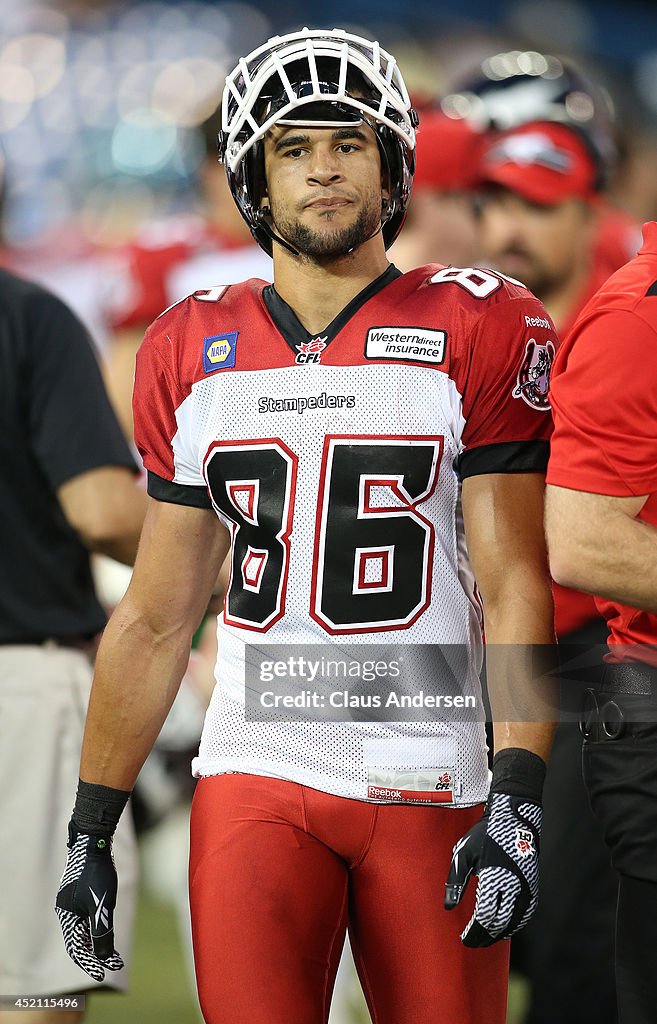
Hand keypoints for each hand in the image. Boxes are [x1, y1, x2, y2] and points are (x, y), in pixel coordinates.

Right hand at [55, 823, 123, 981]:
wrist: (94, 841)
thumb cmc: (97, 873)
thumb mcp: (102, 905)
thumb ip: (102, 932)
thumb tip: (106, 958)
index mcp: (67, 915)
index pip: (76, 947)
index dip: (90, 962)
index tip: (103, 974)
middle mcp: (66, 909)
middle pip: (79, 938)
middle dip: (95, 952)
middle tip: (113, 962)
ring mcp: (72, 899)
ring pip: (84, 926)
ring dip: (97, 938)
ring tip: (112, 949)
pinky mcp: (80, 890)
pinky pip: (87, 913)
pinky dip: (96, 923)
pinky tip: (107, 922)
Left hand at [444, 791, 541, 946]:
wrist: (514, 818)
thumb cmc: (486, 834)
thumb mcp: (464, 854)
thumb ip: (456, 881)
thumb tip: (448, 906)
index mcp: (494, 879)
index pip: (484, 917)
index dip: (474, 932)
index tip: (464, 939)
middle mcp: (513, 887)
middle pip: (499, 924)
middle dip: (485, 937)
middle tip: (472, 943)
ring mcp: (526, 889)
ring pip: (515, 923)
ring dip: (499, 934)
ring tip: (485, 939)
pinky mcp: (533, 887)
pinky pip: (525, 915)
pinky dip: (514, 926)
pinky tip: (504, 928)